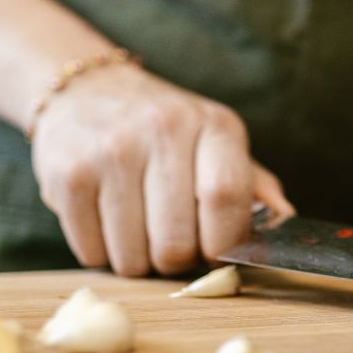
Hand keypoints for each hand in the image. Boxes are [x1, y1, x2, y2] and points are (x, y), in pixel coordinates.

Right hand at [31, 64, 293, 276]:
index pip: (225, 197)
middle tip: (172, 246)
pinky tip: (106, 222)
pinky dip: (101, 254)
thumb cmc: (164, 130)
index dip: (224, 243)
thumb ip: (252, 184)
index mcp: (212, 125)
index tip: (216, 252)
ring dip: (138, 261)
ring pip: (132, 256)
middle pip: (176, 241)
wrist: (85, 91)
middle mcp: (161, 130)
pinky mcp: (66, 174)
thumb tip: (285, 221)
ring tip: (137, 230)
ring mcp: (110, 151)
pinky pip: (92, 252)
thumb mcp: (216, 141)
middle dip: (178, 261)